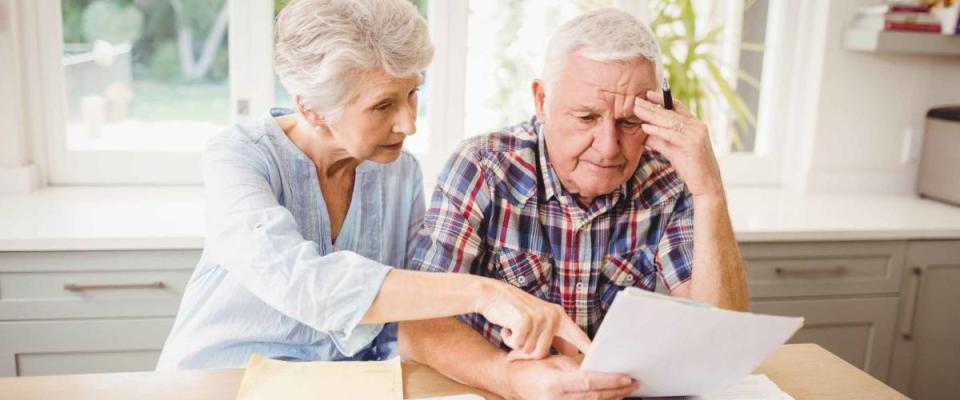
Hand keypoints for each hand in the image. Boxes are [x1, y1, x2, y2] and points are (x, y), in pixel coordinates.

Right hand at [475, 279, 590, 359]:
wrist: (492, 294)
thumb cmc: (515, 311)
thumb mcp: (540, 320)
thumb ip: (556, 336)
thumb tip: (572, 352)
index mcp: (560, 316)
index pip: (579, 337)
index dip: (589, 350)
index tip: (601, 362)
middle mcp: (553, 316)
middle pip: (544, 353)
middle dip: (527, 352)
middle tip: (519, 339)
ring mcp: (540, 317)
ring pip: (531, 351)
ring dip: (517, 345)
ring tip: (514, 329)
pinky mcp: (525, 320)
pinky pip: (518, 345)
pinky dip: (509, 339)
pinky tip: (507, 327)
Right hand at [503, 355, 638, 399]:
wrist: (514, 382)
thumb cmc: (534, 368)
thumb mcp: (555, 362)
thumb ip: (577, 369)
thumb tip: (601, 372)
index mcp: (554, 384)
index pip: (588, 383)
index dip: (609, 381)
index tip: (626, 378)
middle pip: (594, 398)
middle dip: (617, 391)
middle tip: (633, 384)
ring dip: (612, 399)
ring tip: (627, 391)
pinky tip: (611, 399)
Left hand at [634, 90, 724, 199]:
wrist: (707, 186)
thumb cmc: (691, 169)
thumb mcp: (673, 152)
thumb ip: (661, 142)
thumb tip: (646, 136)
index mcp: (695, 125)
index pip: (677, 107)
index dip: (662, 100)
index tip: (647, 94)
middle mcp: (697, 126)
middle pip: (671, 112)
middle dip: (652, 106)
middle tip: (636, 99)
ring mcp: (696, 134)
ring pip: (670, 121)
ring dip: (651, 114)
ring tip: (636, 109)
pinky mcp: (693, 144)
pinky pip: (671, 134)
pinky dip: (657, 130)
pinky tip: (645, 127)